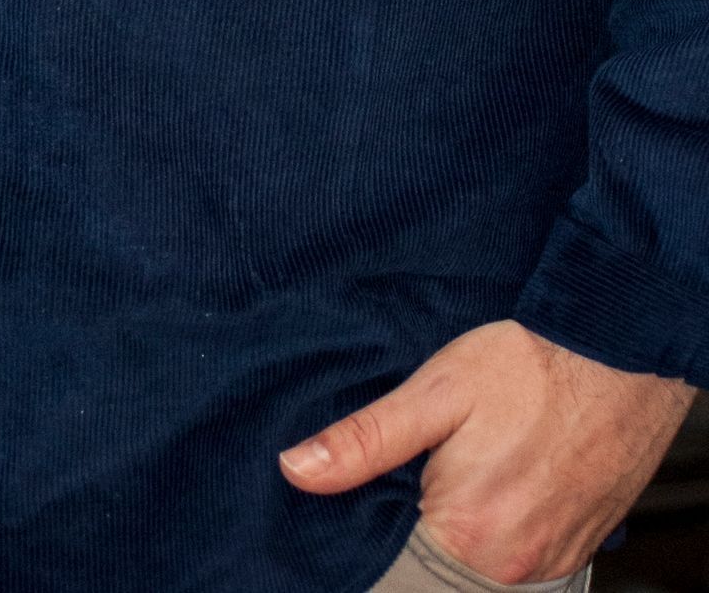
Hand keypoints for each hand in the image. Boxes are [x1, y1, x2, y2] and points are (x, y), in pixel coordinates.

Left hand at [280, 317, 692, 582]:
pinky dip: (503, 522)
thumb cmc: (531, 364)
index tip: (383, 478)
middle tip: (427, 456)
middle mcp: (511, 565)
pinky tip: (502, 472)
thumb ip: (365, 439)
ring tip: (465, 459)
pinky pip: (521, 553)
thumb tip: (295, 469)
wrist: (620, 351)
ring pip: (480, 558)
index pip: (393, 555)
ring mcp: (550, 562)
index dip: (377, 515)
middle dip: (419, 514)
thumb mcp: (436, 389)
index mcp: (467, 532)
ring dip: (463, 521)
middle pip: (436, 557)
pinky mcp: (576, 548)